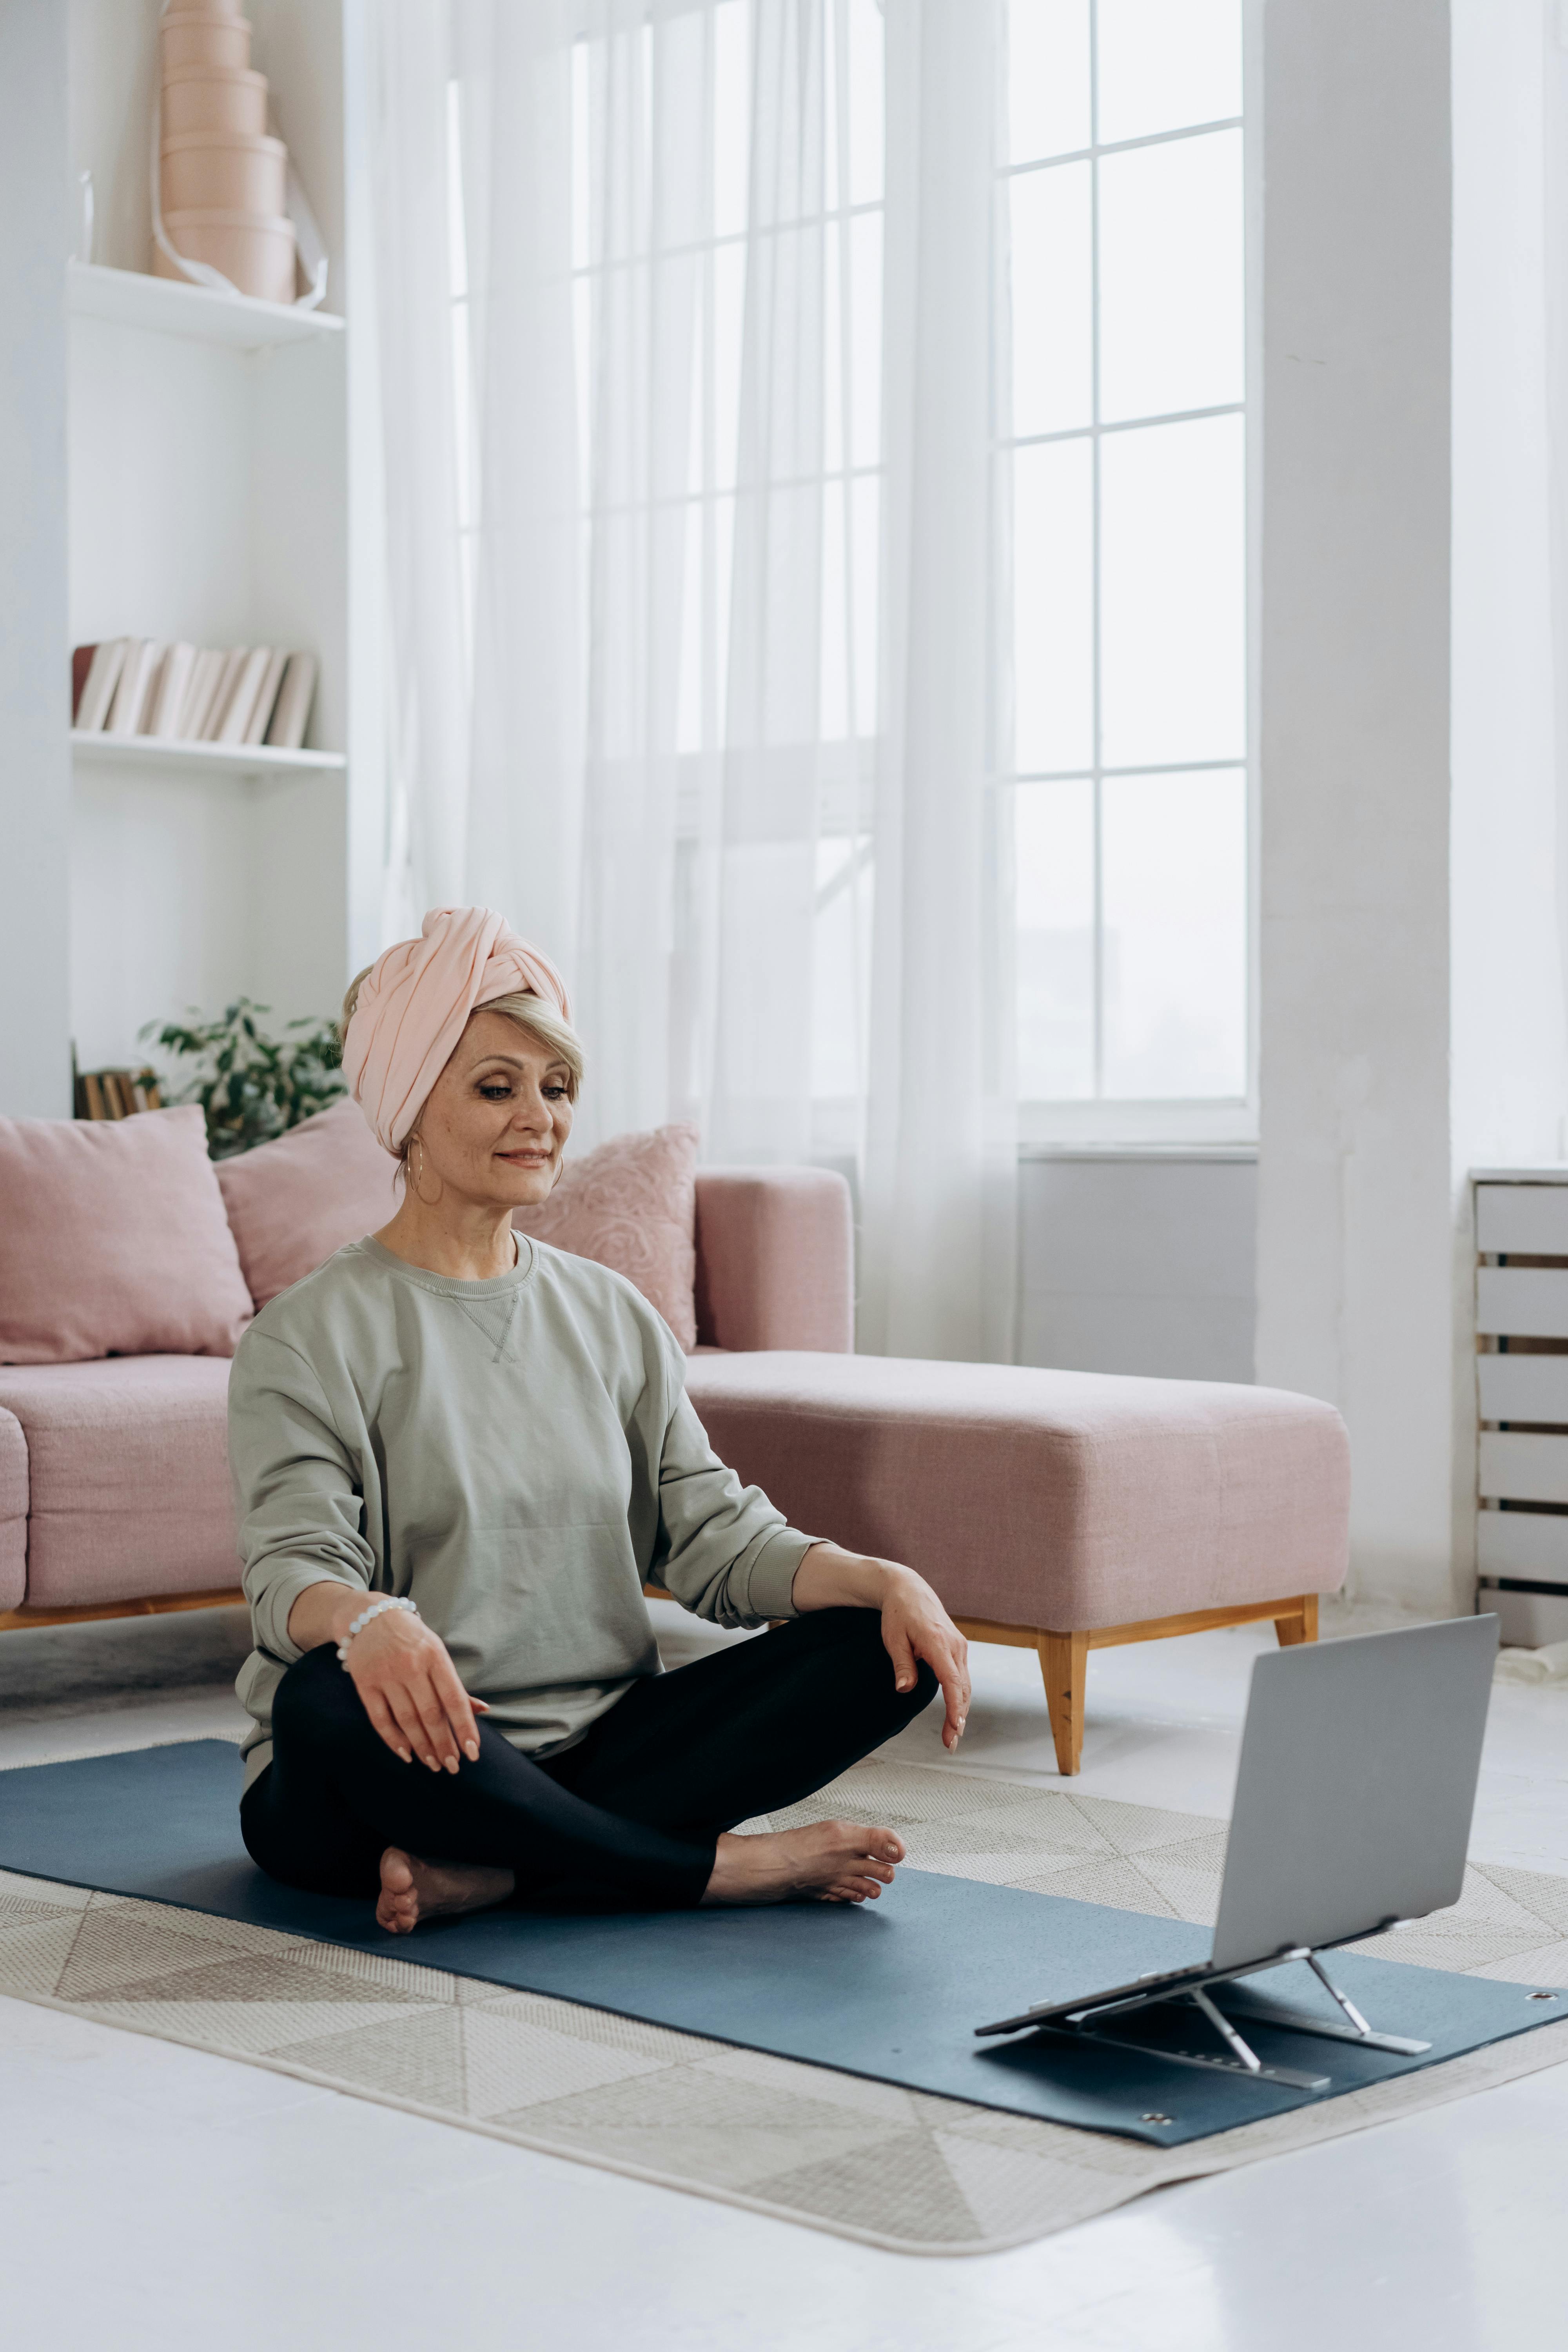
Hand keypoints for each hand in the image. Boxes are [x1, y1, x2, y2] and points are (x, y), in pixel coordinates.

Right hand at [344, 1607, 488, 1773]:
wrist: (369, 1617)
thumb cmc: (411, 1638)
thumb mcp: (437, 1652)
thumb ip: (455, 1684)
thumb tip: (482, 1710)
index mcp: (435, 1656)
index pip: (454, 1698)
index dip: (464, 1728)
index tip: (473, 1752)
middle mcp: (411, 1665)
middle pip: (431, 1714)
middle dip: (444, 1744)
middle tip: (453, 1766)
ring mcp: (386, 1675)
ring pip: (407, 1720)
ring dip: (422, 1747)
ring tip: (433, 1764)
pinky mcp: (365, 1683)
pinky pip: (380, 1719)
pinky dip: (393, 1740)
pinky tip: (406, 1754)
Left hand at [878, 1566, 969, 1750]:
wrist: (909, 1589)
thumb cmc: (898, 1614)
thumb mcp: (893, 1638)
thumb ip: (902, 1664)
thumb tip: (904, 1689)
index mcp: (938, 1643)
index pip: (951, 1681)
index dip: (955, 1706)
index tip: (956, 1727)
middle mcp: (955, 1645)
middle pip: (962, 1688)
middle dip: (959, 1718)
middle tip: (950, 1745)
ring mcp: (960, 1646)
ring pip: (965, 1685)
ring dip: (961, 1711)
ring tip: (952, 1736)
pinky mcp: (959, 1648)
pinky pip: (962, 1677)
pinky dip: (960, 1697)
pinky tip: (956, 1714)